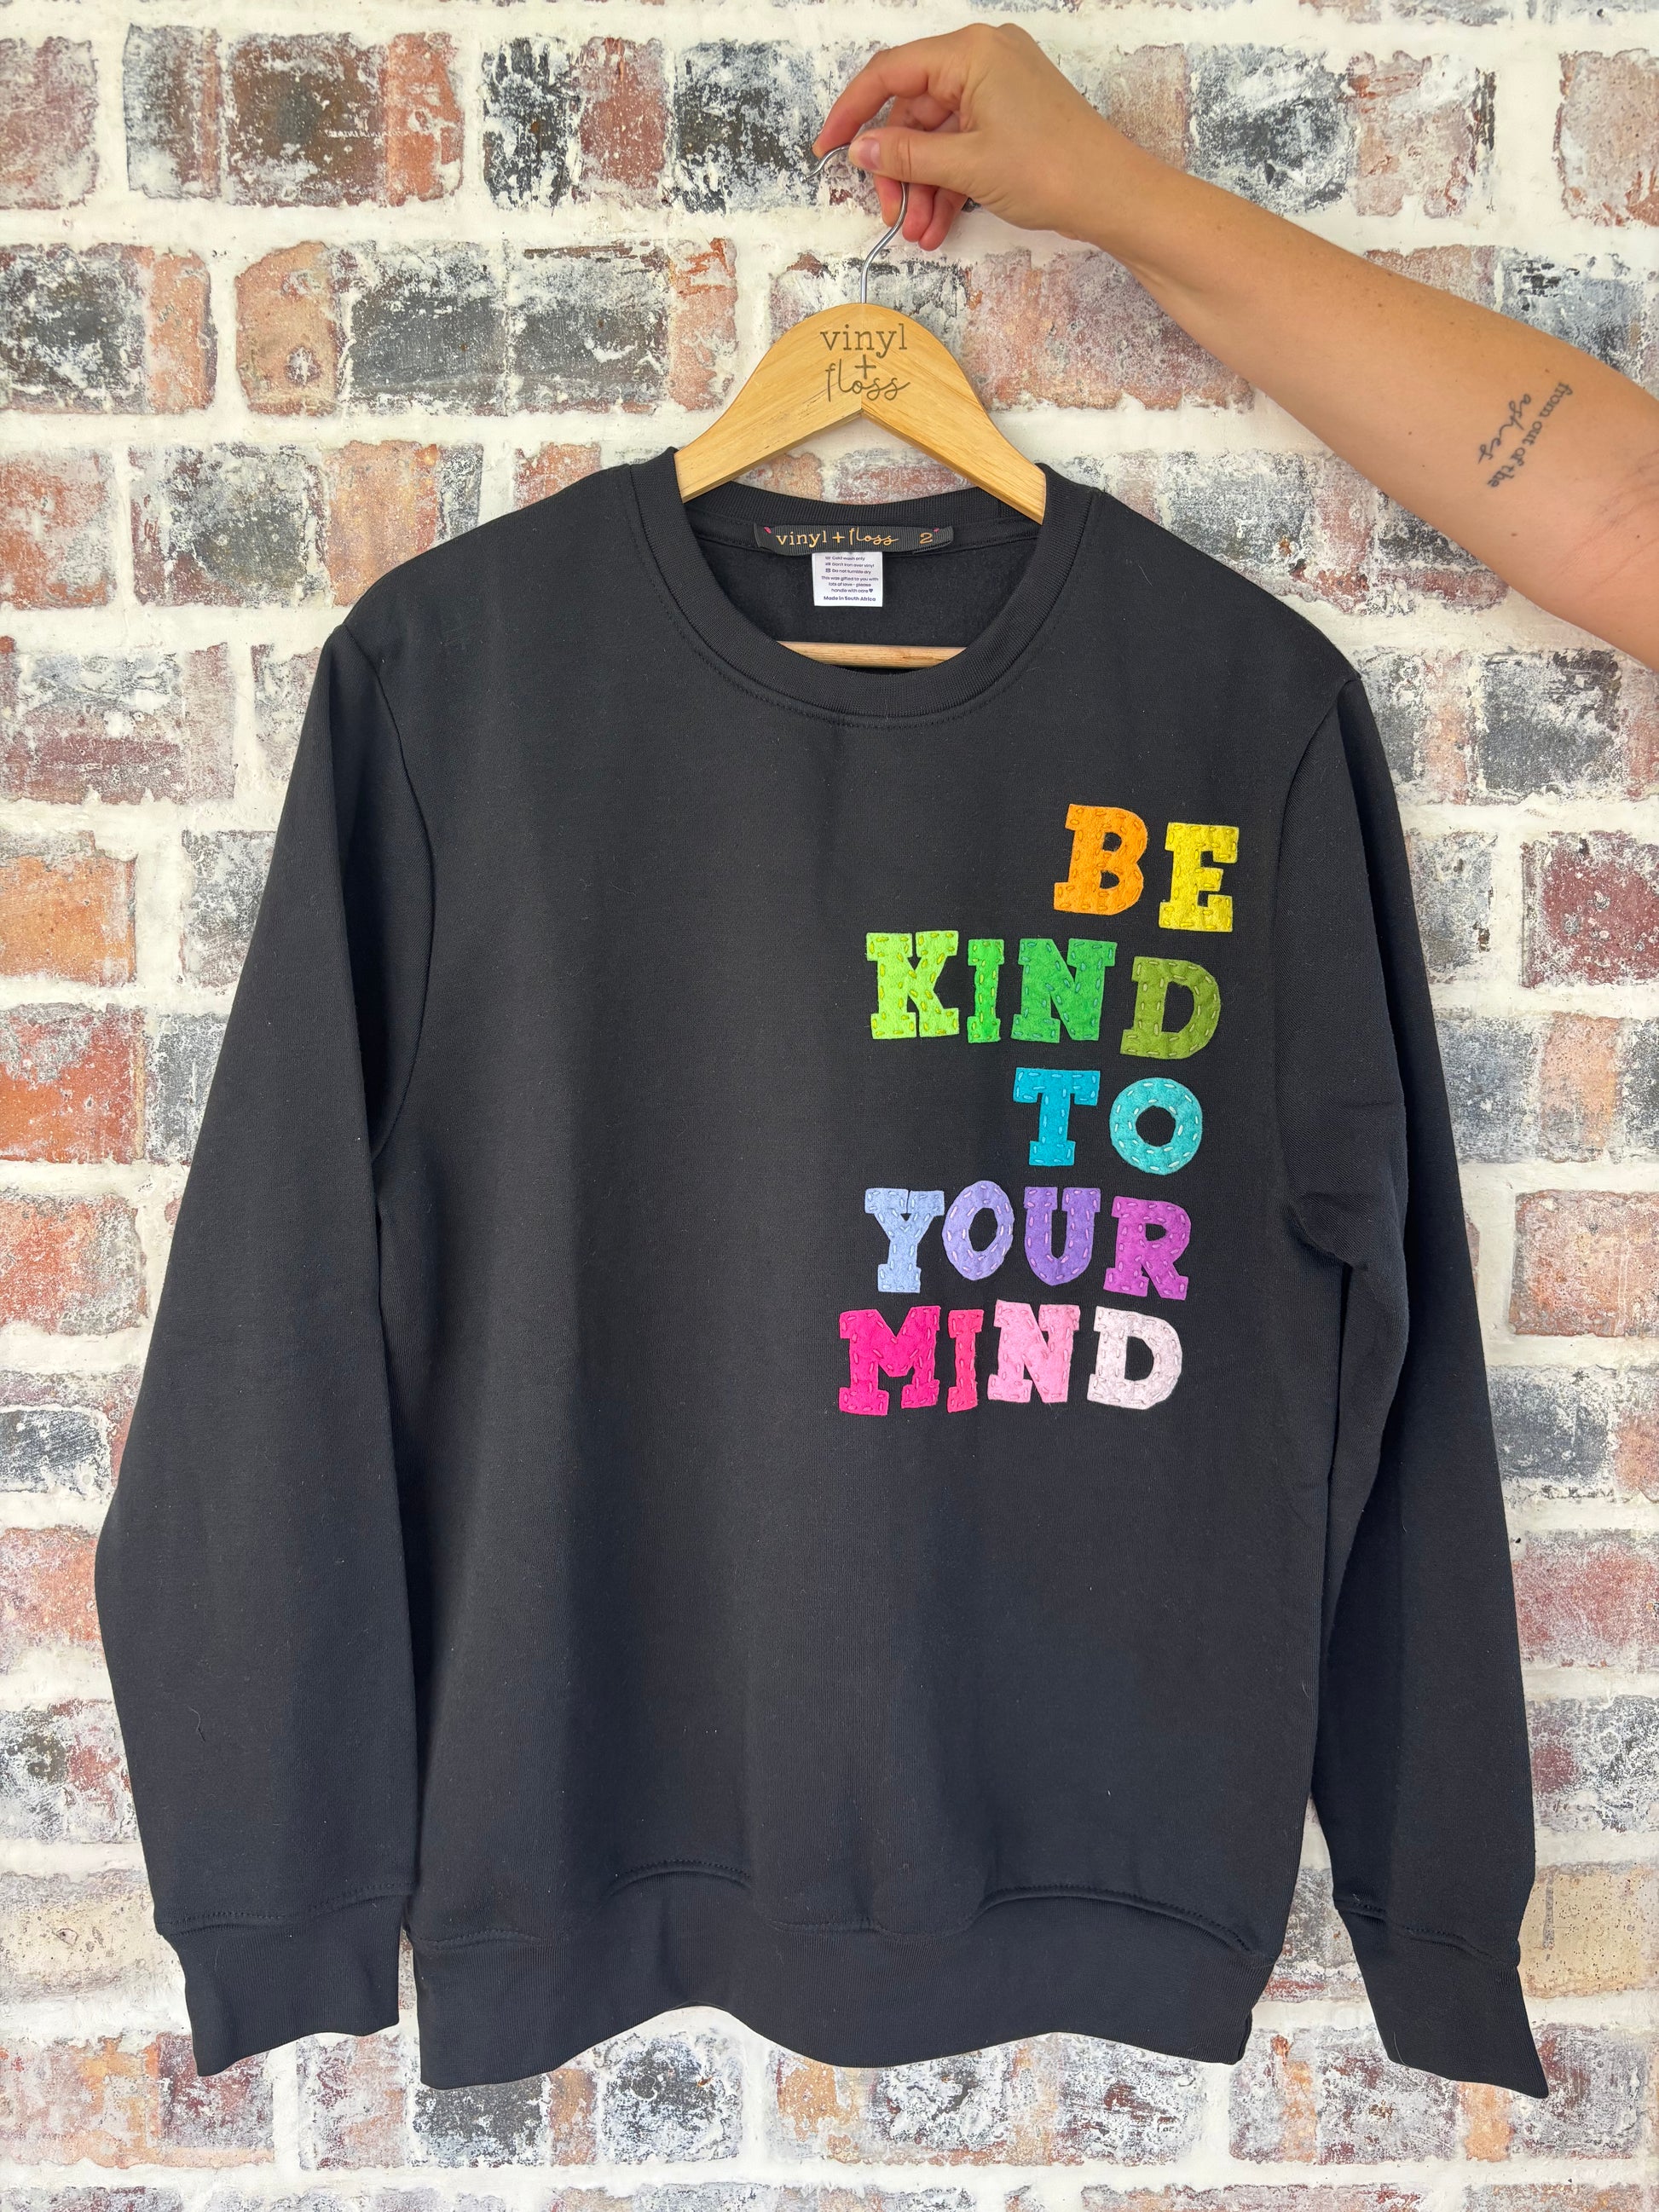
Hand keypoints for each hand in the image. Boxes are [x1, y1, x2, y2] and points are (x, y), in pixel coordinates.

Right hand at [815, 24, 1131, 253]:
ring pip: (936, 136)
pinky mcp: (1009, 117)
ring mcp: (998, 88)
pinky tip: (936, 225)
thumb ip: (908, 157)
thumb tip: (861, 150)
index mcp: (971, 53)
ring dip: (921, 187)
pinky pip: (961, 145)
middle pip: (913, 111)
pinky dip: (946, 184)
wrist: (1113, 196)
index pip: (891, 73)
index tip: (827, 148)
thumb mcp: (967, 166)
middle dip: (897, 168)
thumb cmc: (1052, 168)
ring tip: (916, 233)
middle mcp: (983, 60)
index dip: (853, 112)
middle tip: (888, 213)